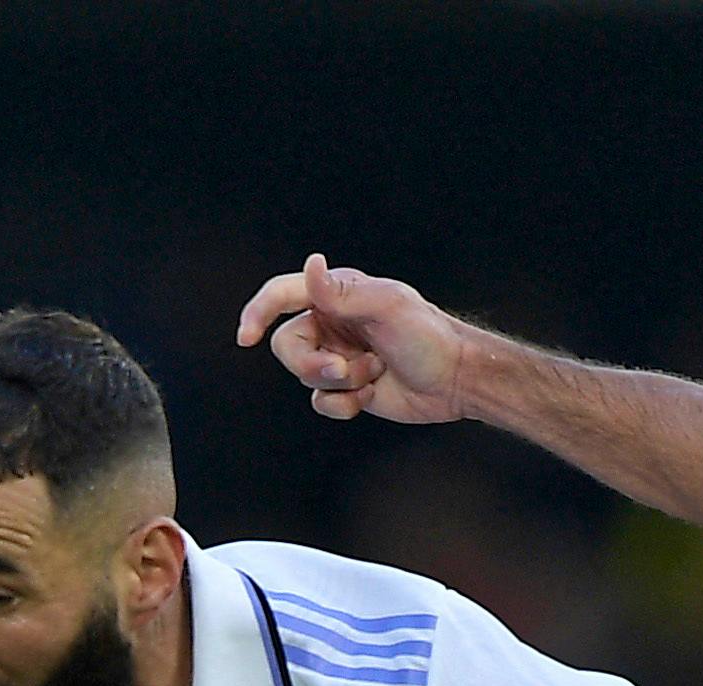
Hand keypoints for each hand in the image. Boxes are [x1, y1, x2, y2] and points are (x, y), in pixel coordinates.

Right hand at [236, 255, 470, 424]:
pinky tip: (372, 394)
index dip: (258, 313)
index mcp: (336, 294)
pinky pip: (322, 403)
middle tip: (344, 370)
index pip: (282, 295)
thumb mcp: (387, 306)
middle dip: (312, 364)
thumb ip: (343, 292)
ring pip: (306, 378)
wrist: (455, 378)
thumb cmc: (427, 335)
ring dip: (340, 383)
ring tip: (374, 375)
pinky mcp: (346, 388)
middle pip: (288, 347)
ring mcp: (337, 356)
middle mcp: (331, 322)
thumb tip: (312, 264)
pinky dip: (345, 404)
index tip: (246, 338)